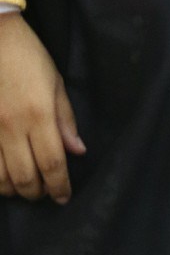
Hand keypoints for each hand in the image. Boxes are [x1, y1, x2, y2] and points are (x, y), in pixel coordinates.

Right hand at [0, 15, 84, 202]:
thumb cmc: (30, 57)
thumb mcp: (56, 83)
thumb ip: (65, 120)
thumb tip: (77, 151)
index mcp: (39, 114)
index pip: (53, 162)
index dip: (60, 185)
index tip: (65, 197)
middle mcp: (13, 127)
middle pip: (25, 177)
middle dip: (38, 193)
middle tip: (47, 193)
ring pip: (0, 179)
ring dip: (15, 190)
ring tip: (27, 188)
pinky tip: (5, 179)